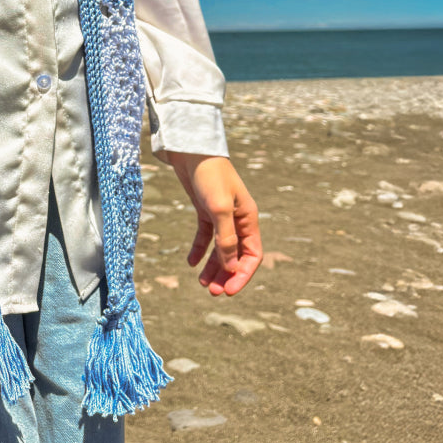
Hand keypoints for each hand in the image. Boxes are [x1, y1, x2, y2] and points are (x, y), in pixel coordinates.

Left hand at [164, 153, 261, 296]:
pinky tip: (190, 263)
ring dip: (213, 267)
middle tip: (211, 292)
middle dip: (225, 274)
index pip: (252, 255)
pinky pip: (205, 237)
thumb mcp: (219, 208)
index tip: (227, 291)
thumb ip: (225, 238)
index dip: (242, 275)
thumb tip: (230, 266)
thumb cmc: (210, 176)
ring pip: (220, 249)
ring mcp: (221, 215)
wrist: (192, 150)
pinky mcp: (205, 210)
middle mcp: (238, 219)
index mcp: (248, 219)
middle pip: (236, 255)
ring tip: (201, 284)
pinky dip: (199, 250)